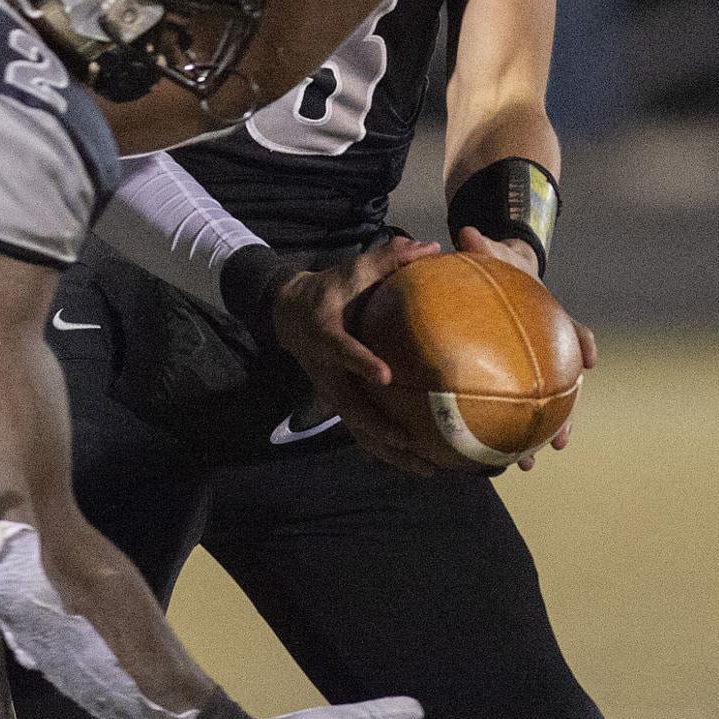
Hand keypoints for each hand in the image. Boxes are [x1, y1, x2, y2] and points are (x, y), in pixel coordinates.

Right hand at [270, 236, 443, 474]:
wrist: (289, 315)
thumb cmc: (327, 291)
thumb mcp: (349, 271)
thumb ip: (386, 259)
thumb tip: (428, 248)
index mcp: (325, 335)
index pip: (341, 350)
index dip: (360, 363)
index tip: (386, 377)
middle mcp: (327, 371)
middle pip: (352, 409)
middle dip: (383, 430)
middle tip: (416, 444)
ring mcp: (332, 393)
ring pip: (359, 431)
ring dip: (391, 454)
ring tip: (429, 470)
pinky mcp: (340, 404)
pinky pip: (364, 433)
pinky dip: (389, 453)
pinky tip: (419, 466)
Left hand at [456, 225, 596, 470]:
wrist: (500, 278)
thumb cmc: (500, 268)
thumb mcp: (494, 255)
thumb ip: (483, 247)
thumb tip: (467, 234)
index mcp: (551, 320)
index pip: (574, 334)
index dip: (583, 345)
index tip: (589, 360)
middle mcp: (548, 351)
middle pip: (564, 388)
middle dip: (564, 417)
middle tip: (558, 442)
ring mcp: (533, 370)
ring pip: (542, 410)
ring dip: (536, 439)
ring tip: (525, 466)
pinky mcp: (510, 382)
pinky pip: (508, 411)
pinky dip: (501, 434)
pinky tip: (485, 458)